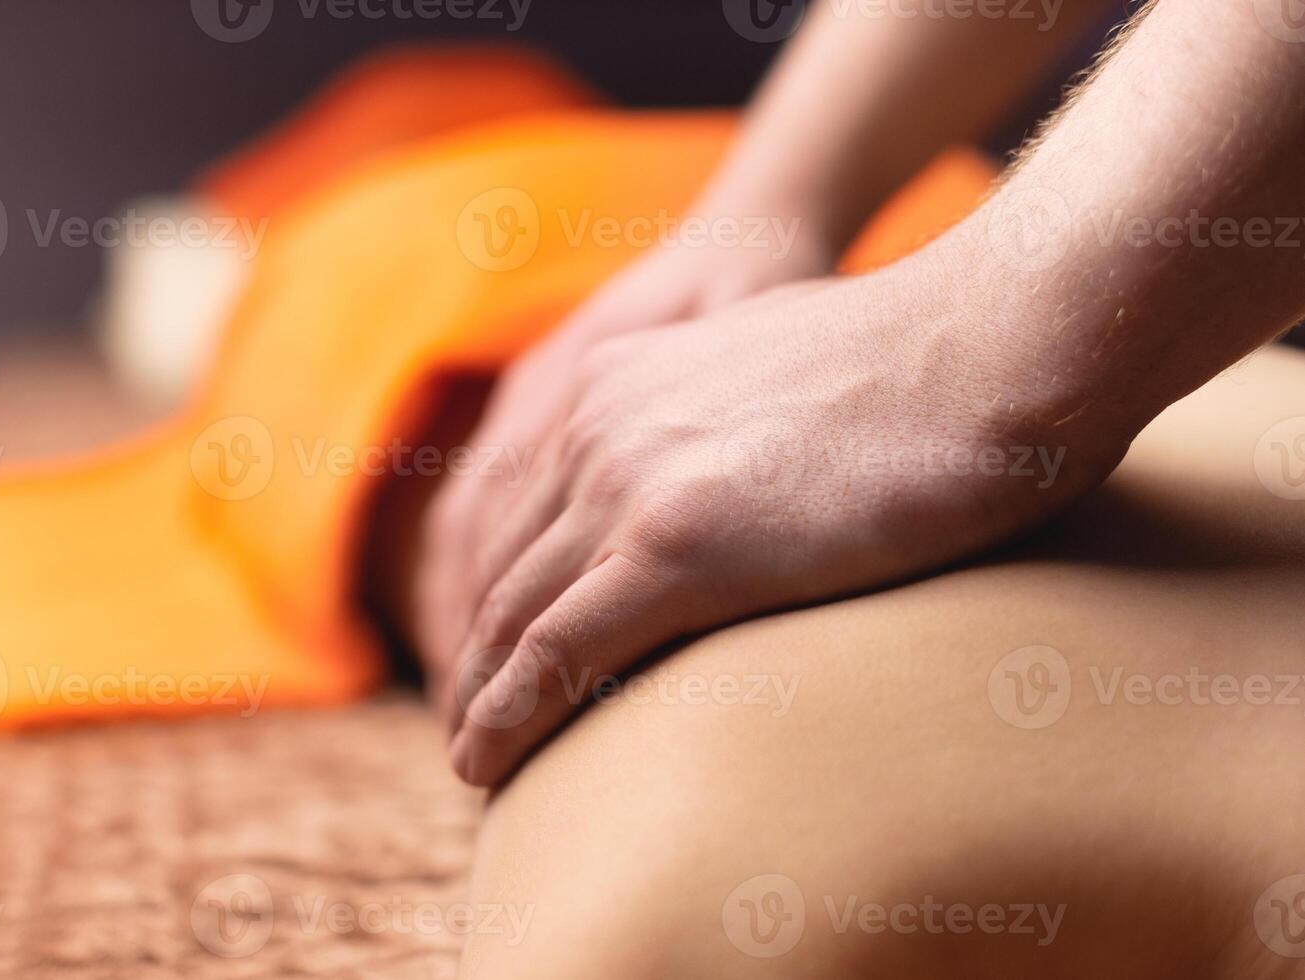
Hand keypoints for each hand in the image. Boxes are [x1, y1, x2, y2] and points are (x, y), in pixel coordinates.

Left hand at [441, 266, 1133, 784]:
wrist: (992, 342)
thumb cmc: (919, 369)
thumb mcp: (776, 380)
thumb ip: (719, 427)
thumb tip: (728, 491)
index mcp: (618, 384)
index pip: (519, 508)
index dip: (495, 593)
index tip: (489, 655)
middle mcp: (599, 423)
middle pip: (501, 564)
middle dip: (474, 652)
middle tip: (465, 723)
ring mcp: (630, 481)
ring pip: (512, 613)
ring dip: (478, 696)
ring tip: (468, 759)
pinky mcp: (675, 546)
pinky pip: (556, 651)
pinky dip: (507, 714)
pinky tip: (484, 763)